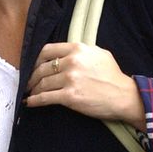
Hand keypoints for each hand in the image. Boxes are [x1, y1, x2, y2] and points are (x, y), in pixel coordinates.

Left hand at [26, 42, 145, 130]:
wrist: (124, 95)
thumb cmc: (112, 75)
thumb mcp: (98, 53)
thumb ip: (80, 51)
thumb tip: (65, 52)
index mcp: (77, 49)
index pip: (47, 50)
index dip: (36, 59)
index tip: (32, 66)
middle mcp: (72, 62)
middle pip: (42, 68)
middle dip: (32, 76)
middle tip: (28, 82)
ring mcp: (70, 79)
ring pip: (42, 83)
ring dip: (33, 89)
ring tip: (30, 93)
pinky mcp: (70, 96)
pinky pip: (45, 97)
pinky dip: (35, 100)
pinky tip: (30, 102)